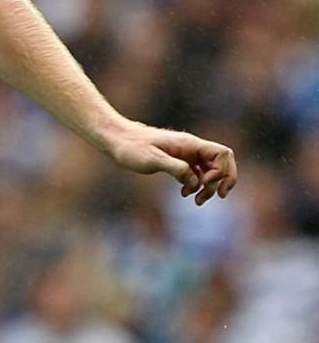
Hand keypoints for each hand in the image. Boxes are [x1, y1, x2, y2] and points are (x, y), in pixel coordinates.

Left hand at [104, 121, 237, 204]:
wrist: (118, 140)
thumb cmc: (133, 148)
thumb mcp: (154, 160)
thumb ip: (177, 169)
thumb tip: (196, 183)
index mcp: (190, 144)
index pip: (222, 153)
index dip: (222, 171)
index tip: (204, 183)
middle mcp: (191, 148)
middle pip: (222, 162)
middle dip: (223, 180)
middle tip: (219, 196)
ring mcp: (186, 155)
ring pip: (210, 170)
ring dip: (209, 187)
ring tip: (196, 201)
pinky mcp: (178, 162)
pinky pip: (196, 174)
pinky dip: (196, 185)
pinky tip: (184, 194)